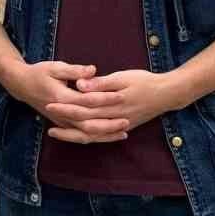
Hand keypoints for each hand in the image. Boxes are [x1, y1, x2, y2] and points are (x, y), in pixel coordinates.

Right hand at [5, 59, 128, 143]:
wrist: (22, 85)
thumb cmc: (39, 73)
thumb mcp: (55, 67)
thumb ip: (74, 70)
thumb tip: (92, 70)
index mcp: (61, 98)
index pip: (87, 101)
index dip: (105, 99)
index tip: (121, 95)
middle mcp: (62, 114)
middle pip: (88, 124)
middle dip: (108, 124)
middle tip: (128, 120)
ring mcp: (62, 122)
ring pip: (85, 135)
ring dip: (104, 135)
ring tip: (124, 132)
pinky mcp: (63, 125)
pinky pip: (81, 136)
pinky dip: (96, 138)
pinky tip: (110, 136)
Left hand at [46, 68, 177, 143]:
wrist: (167, 94)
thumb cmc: (144, 82)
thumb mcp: (123, 77)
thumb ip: (101, 83)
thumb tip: (80, 85)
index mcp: (112, 104)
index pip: (83, 107)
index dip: (66, 106)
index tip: (50, 102)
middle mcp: (113, 119)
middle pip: (83, 122)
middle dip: (64, 120)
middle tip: (47, 115)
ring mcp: (118, 126)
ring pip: (90, 135)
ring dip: (72, 134)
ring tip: (54, 131)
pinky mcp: (122, 128)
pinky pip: (101, 137)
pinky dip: (87, 138)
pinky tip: (76, 136)